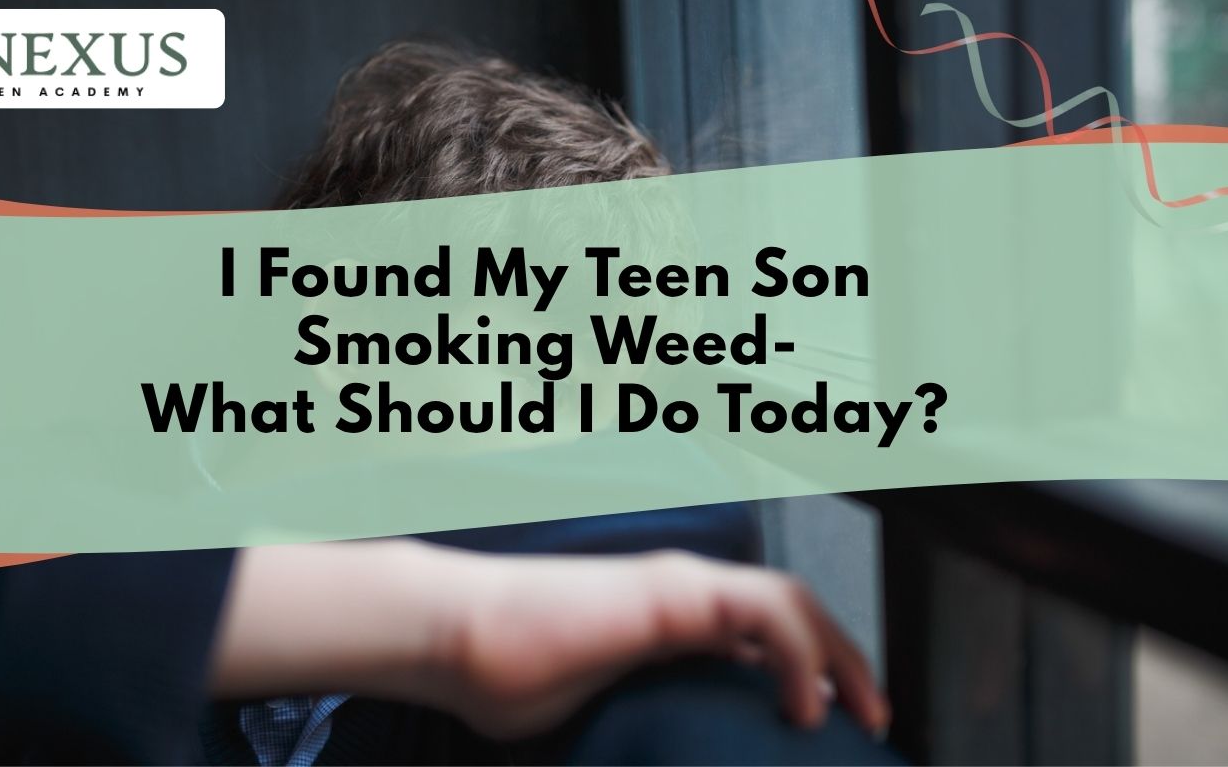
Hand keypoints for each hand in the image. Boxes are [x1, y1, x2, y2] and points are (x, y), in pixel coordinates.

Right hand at [213, 542, 888, 741]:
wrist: (463, 637)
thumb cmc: (511, 675)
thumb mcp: (601, 710)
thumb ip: (648, 719)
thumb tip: (663, 760)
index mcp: (671, 620)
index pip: (766, 632)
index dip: (812, 668)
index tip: (832, 722)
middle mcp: (685, 592)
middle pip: (794, 609)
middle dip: (846, 657)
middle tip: (871, 716)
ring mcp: (680, 586)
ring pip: (793, 599)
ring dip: (841, 652)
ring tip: (860, 709)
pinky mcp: (672, 594)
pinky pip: (765, 611)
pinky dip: (802, 654)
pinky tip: (804, 704)